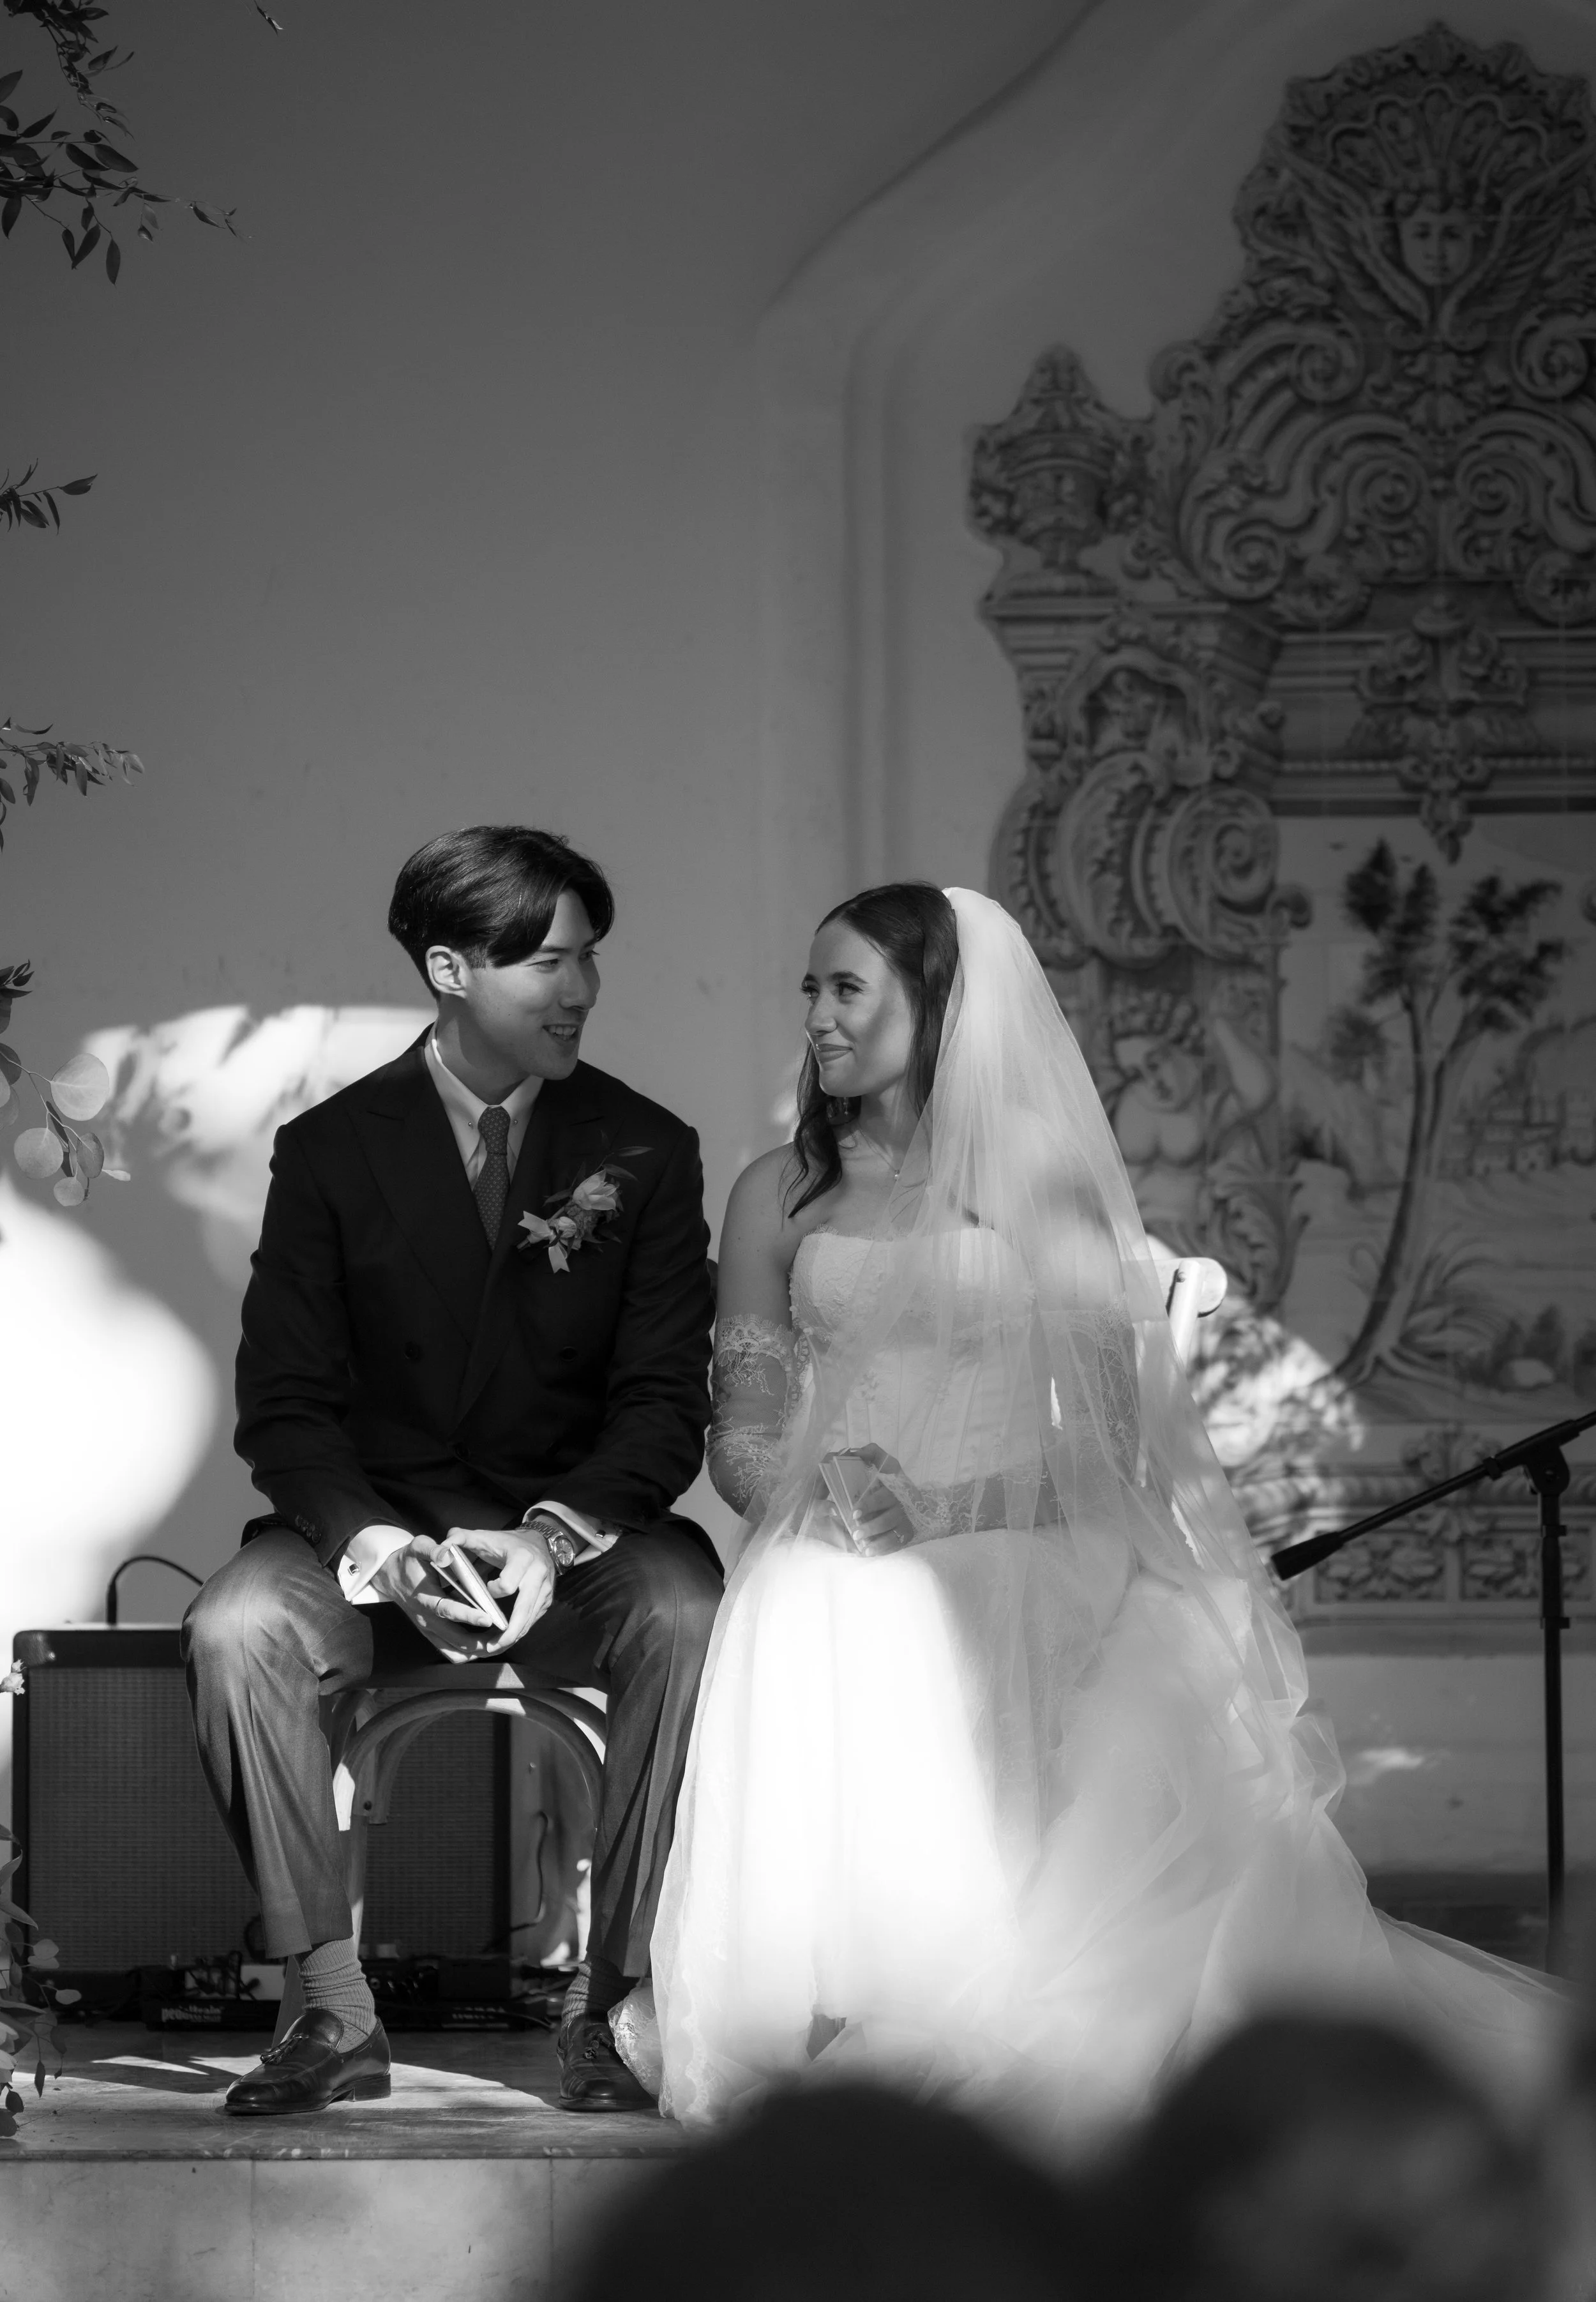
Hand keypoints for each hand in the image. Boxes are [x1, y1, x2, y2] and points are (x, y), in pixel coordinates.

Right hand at [370, 1536, 503, 1662]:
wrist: (390, 1577)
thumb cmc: (409, 1561)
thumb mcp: (418, 1547)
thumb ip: (433, 1549)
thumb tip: (447, 1553)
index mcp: (425, 1596)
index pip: (447, 1609)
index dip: (468, 1615)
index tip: (488, 1618)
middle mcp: (426, 1618)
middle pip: (456, 1639)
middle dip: (481, 1642)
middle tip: (505, 1638)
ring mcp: (429, 1629)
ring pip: (455, 1651)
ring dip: (478, 1651)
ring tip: (500, 1643)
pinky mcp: (431, 1634)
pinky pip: (451, 1652)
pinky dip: (468, 1652)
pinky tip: (486, 1645)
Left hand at [441, 1524, 559, 1655]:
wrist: (540, 1541)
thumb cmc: (507, 1542)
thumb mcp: (484, 1536)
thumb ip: (460, 1538)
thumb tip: (441, 1550)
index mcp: (522, 1559)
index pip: (507, 1585)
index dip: (493, 1592)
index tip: (485, 1589)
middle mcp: (538, 1575)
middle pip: (524, 1610)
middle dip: (508, 1632)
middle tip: (490, 1647)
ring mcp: (545, 1590)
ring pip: (530, 1620)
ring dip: (513, 1637)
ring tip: (493, 1649)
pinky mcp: (547, 1600)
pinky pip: (533, 1620)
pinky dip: (519, 1632)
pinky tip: (505, 1640)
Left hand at [844, 1443, 916, 1557]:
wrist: (922, 1501)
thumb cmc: (897, 1482)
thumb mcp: (888, 1464)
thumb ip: (873, 1453)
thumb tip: (856, 1451)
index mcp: (896, 1491)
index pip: (882, 1498)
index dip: (868, 1505)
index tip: (854, 1512)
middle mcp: (902, 1508)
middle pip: (887, 1520)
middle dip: (871, 1527)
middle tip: (855, 1532)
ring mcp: (906, 1523)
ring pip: (892, 1535)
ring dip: (877, 1542)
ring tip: (862, 1547)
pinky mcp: (908, 1535)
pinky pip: (896, 1545)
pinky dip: (883, 1550)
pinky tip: (869, 1553)